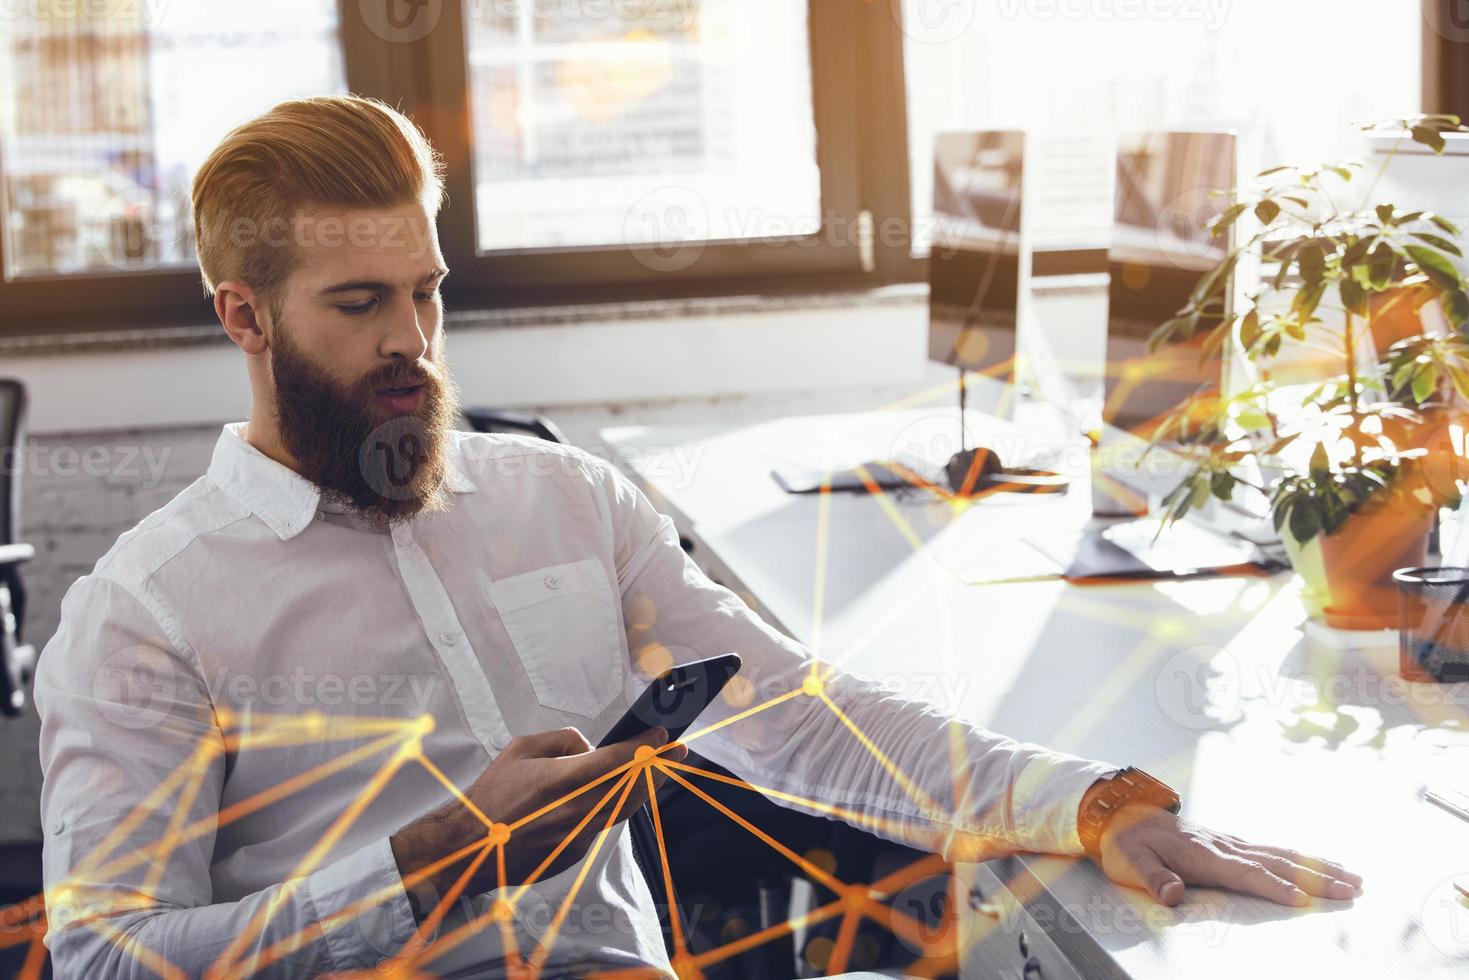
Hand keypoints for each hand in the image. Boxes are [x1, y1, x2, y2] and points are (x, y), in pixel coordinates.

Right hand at [391, 726, 686, 905]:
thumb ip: (562, 741)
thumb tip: (589, 748)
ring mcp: (580, 836)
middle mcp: (578, 811)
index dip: (645, 747)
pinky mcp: (575, 853)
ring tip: (653, 770)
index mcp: (565, 780)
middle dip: (657, 767)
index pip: (618, 761)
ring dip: (641, 788)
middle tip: (677, 752)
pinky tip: (610, 795)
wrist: (472, 847)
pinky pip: (600, 824)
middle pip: (632, 788)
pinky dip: (609, 808)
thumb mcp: (522, 749)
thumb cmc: (493, 795)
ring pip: (622, 809)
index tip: (664, 736)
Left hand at [1094, 804, 1361, 906]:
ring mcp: (1231, 843)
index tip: (1303, 900)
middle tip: (1353, 889)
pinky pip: (1274, 851)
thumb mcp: (1130, 860)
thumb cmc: (1128, 841)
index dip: (1274, 887)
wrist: (1124, 813)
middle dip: (1316, 878)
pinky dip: (1303, 858)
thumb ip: (1153, 877)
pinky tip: (1322, 864)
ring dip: (1319, 867)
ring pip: (1282, 855)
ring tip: (1353, 877)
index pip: (1246, 873)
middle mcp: (1224, 846)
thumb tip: (1172, 894)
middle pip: (1277, 863)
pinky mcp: (1233, 844)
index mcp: (1203, 854)